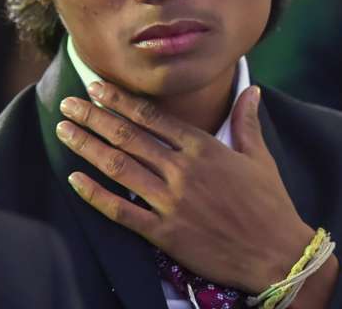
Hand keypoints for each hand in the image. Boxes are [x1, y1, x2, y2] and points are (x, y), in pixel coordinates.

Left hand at [56, 80, 322, 294]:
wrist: (277, 254)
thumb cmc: (270, 205)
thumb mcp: (259, 157)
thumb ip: (246, 121)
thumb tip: (251, 89)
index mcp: (203, 148)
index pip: (153, 118)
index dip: (121, 101)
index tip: (97, 87)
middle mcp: (182, 171)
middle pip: (128, 137)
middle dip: (94, 117)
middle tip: (69, 103)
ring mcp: (171, 202)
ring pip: (119, 168)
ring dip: (88, 147)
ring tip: (64, 130)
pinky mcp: (164, 233)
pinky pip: (122, 212)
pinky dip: (96, 196)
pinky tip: (75, 180)